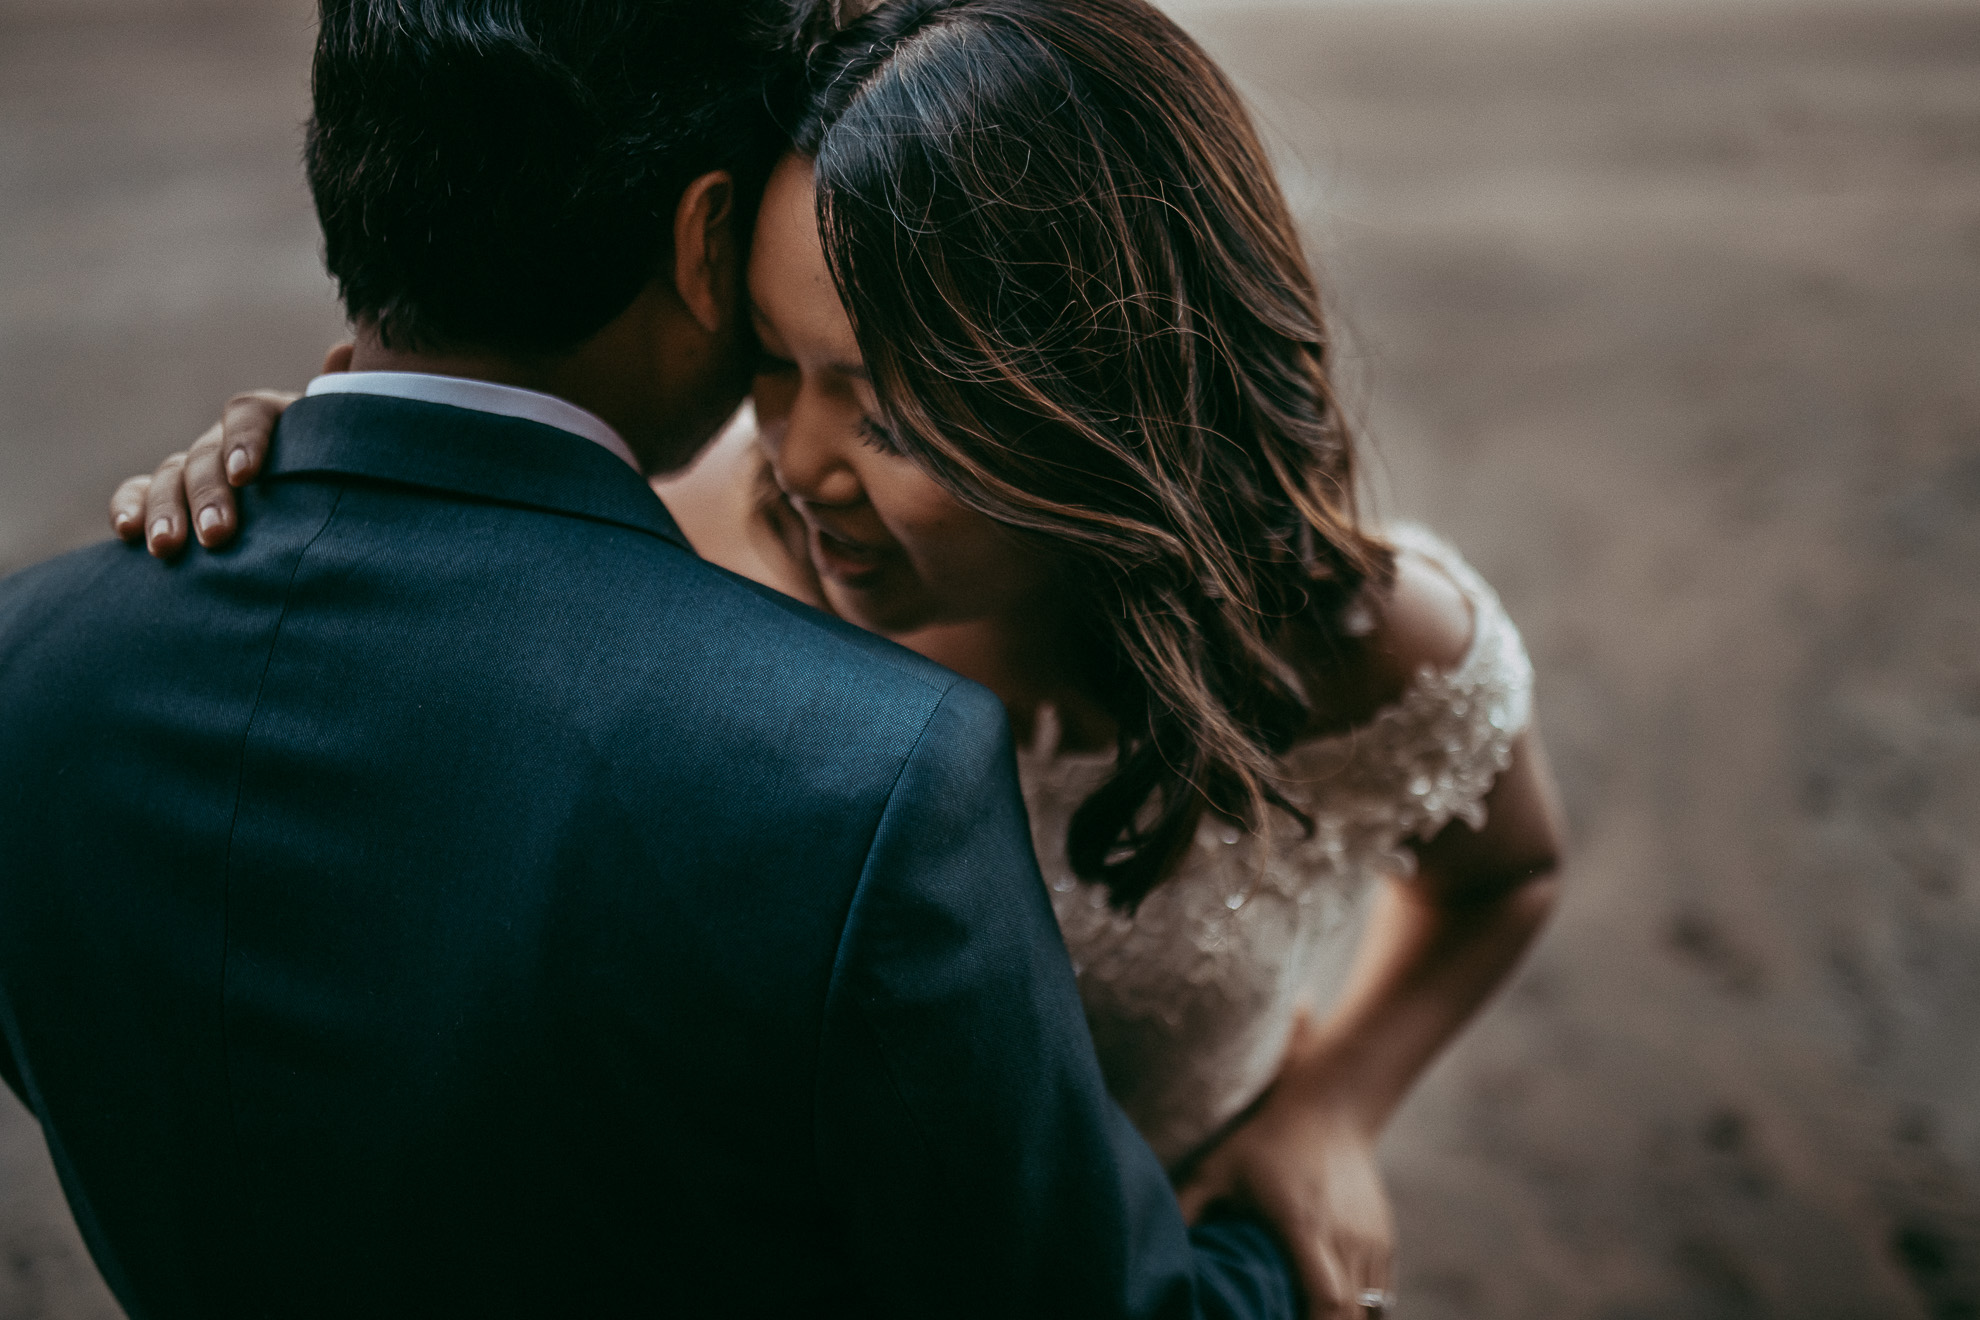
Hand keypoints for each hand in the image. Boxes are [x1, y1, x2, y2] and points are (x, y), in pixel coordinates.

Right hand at [111, 342, 350, 556]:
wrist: (318, 505)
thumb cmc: (338, 472)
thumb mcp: (344, 442)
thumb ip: (347, 405)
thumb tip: (343, 351)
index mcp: (272, 417)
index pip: (250, 414)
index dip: (246, 441)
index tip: (247, 476)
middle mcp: (227, 437)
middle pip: (206, 455)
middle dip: (208, 495)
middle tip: (217, 535)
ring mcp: (194, 464)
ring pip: (171, 477)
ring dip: (165, 509)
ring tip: (168, 547)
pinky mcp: (169, 494)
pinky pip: (139, 492)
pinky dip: (130, 507)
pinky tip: (127, 532)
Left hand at [1176, 1090, 1394, 1318]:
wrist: (1329, 1103)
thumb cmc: (1265, 1137)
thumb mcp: (1217, 1168)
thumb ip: (1186, 1208)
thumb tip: (1154, 1248)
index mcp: (1305, 1228)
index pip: (1326, 1302)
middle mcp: (1346, 1240)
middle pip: (1352, 1318)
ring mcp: (1372, 1242)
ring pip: (1372, 1313)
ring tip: (1303, 1318)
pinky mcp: (1384, 1242)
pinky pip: (1381, 1299)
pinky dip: (1360, 1314)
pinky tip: (1329, 1314)